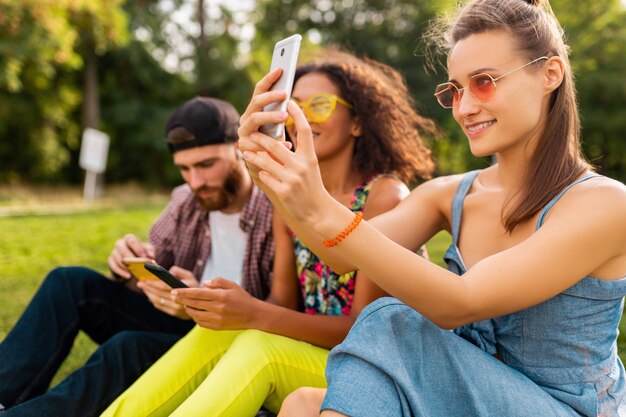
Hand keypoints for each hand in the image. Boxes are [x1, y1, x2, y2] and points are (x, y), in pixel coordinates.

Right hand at [107, 234, 155, 280]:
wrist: (132, 264)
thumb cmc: (142, 254)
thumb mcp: (148, 251)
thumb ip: (150, 251)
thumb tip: (151, 256)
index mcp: (129, 238)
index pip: (132, 240)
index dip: (138, 248)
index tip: (144, 257)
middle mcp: (120, 243)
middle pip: (123, 249)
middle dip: (131, 258)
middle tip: (138, 266)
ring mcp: (114, 252)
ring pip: (118, 259)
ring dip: (127, 267)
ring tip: (134, 273)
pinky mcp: (110, 261)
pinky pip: (114, 267)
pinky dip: (122, 272)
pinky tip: (128, 276)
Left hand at [137, 266, 197, 318]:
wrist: (202, 303)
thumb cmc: (193, 286)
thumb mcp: (189, 275)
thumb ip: (178, 271)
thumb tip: (167, 271)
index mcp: (186, 288)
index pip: (166, 286)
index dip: (154, 283)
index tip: (146, 279)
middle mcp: (182, 300)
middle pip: (160, 293)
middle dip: (148, 287)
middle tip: (140, 282)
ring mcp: (178, 308)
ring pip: (158, 300)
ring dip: (148, 293)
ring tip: (143, 287)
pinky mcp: (174, 313)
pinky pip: (159, 306)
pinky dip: (152, 299)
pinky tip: (149, 294)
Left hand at [172, 278, 263, 329]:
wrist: (254, 315)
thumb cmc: (243, 298)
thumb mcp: (232, 285)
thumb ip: (217, 282)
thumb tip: (204, 284)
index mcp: (221, 296)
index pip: (197, 293)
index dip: (184, 292)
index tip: (174, 290)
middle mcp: (218, 308)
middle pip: (194, 303)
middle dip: (182, 299)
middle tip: (174, 296)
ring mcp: (217, 319)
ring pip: (196, 314)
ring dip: (188, 309)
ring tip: (185, 304)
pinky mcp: (217, 327)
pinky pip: (201, 323)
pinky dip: (196, 317)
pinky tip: (195, 312)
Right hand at [238, 68, 292, 182]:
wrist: (271, 175)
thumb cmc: (277, 147)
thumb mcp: (280, 129)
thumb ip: (281, 113)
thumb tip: (290, 98)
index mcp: (255, 111)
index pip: (259, 90)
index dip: (269, 79)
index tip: (281, 69)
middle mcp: (246, 119)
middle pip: (255, 102)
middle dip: (270, 96)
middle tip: (285, 93)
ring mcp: (243, 133)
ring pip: (253, 119)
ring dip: (269, 115)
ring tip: (285, 116)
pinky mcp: (244, 149)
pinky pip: (256, 141)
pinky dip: (272, 142)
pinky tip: (287, 144)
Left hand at [241, 100, 330, 225]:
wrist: (316, 212)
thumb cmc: (311, 186)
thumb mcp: (310, 167)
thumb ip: (298, 153)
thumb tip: (280, 140)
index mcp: (310, 157)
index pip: (305, 131)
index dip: (298, 115)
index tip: (289, 103)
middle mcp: (302, 166)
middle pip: (277, 146)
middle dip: (260, 139)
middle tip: (250, 132)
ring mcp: (292, 180)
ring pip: (266, 162)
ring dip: (253, 155)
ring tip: (245, 150)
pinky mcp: (283, 192)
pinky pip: (266, 178)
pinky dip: (260, 173)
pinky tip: (256, 171)